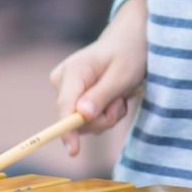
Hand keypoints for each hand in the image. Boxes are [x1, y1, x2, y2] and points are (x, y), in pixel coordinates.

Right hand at [48, 31, 145, 156]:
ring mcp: (66, 90)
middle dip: (102, 119)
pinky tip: (114, 98)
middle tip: (120, 103)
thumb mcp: (121, 75)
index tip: (73, 151)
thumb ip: (101, 95)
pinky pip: (88, 119)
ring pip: (84, 123)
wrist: (129, 41)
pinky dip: (105, 114)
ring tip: (119, 96)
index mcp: (73, 71)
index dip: (67, 130)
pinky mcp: (73, 97)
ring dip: (107, 116)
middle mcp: (63, 81)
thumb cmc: (128, 53)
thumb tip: (82, 116)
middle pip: (76, 120)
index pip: (65, 107)